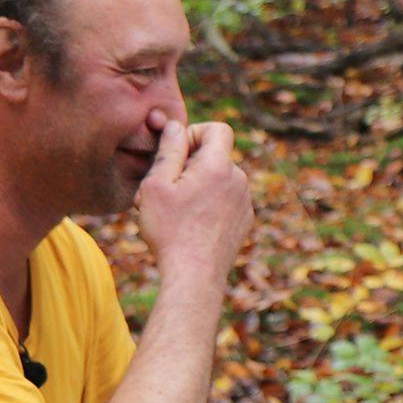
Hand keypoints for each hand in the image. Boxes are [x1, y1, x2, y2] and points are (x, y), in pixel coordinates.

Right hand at [136, 118, 252, 288]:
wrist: (194, 276)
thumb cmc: (170, 230)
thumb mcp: (156, 185)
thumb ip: (169, 151)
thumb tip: (176, 126)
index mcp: (219, 167)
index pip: (218, 129)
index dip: (195, 133)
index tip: (177, 152)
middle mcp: (239, 181)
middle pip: (215, 157)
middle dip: (189, 164)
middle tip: (162, 188)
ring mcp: (245, 202)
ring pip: (219, 180)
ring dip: (197, 186)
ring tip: (172, 210)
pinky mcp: (244, 221)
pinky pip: (225, 200)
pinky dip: (209, 203)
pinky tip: (189, 224)